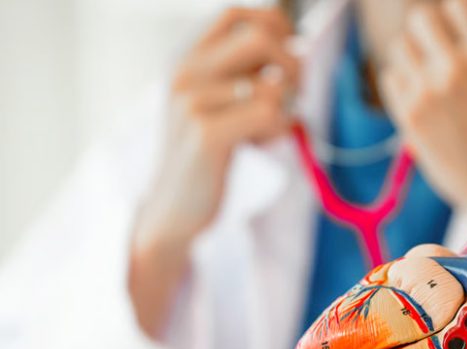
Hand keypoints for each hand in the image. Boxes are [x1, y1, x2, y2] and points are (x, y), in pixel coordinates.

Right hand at [129, 7, 298, 337]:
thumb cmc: (203, 160)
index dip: (274, 25)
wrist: (171, 211)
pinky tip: (263, 143)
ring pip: (272, 83)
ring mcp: (192, 101)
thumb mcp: (214, 107)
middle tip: (295, 94)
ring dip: (286, 108)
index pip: (237, 14)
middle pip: (261, 36)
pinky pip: (268, 113)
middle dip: (293, 63)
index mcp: (186, 60)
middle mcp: (185, 73)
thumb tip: (295, 50)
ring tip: (269, 130)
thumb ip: (241, 75)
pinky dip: (279, 128)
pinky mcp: (206, 133)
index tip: (286, 57)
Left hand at [379, 0, 466, 223]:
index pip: (455, 4)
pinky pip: (390, 78)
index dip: (456, 16)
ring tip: (434, 80)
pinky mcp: (409, 117)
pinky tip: (423, 99)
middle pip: (420, 20)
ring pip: (401, 47)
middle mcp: (455, 69)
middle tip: (441, 52)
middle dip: (430, 32)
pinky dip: (403, 83)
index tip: (458, 29)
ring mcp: (427, 94)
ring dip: (414, 57)